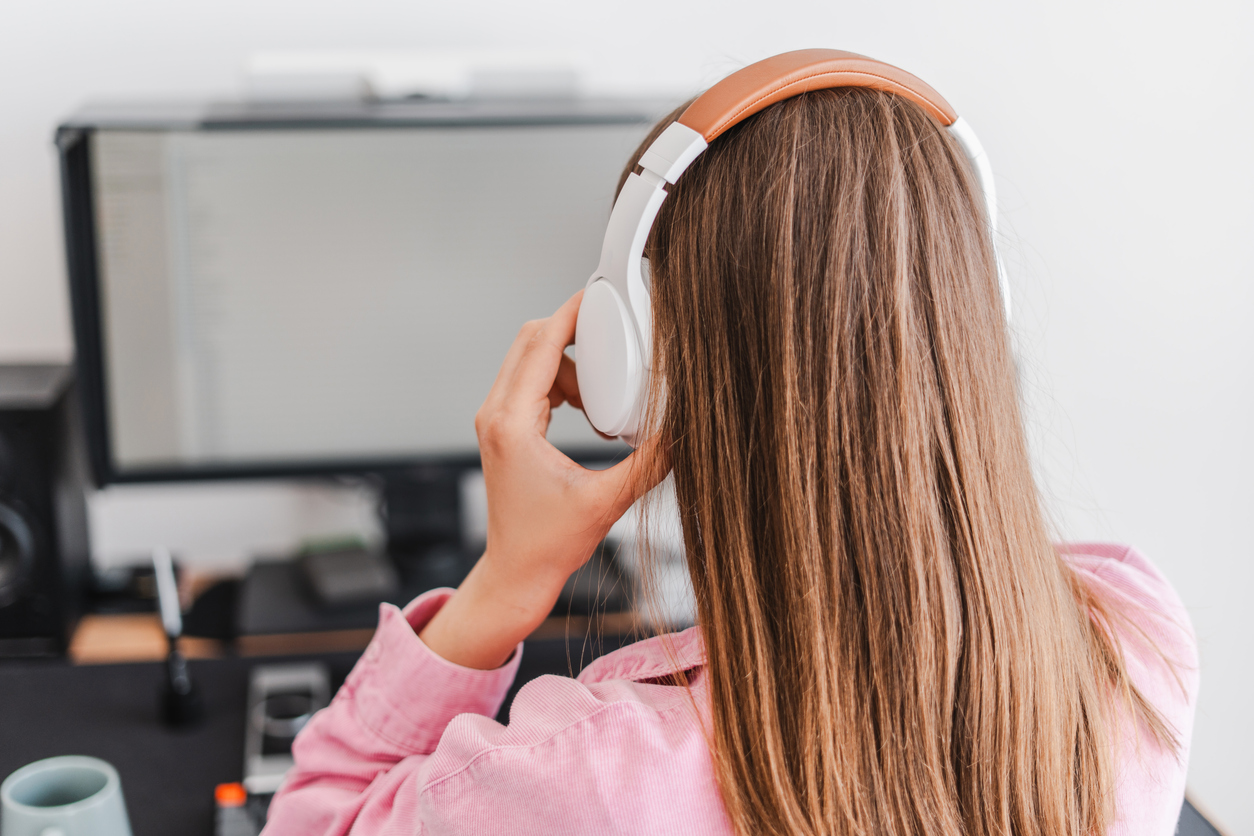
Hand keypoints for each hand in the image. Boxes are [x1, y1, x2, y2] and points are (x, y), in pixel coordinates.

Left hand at [419, 291, 666, 668]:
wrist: (516, 575)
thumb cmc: (549, 545)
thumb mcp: (608, 500)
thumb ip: (651, 461)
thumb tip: (688, 429)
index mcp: (512, 422)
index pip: (541, 343)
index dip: (572, 313)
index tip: (601, 296)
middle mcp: (496, 414)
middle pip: (531, 340)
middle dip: (576, 334)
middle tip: (616, 338)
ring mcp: (496, 420)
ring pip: (533, 361)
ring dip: (574, 366)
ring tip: (605, 401)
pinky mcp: (504, 430)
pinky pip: (532, 383)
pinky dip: (564, 385)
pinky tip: (591, 414)